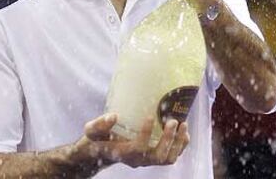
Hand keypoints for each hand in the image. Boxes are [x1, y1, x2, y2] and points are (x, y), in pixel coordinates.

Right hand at [75, 113, 189, 169]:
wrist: (101, 152)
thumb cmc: (97, 139)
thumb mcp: (92, 131)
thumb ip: (99, 124)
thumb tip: (114, 116)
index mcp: (123, 152)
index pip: (138, 148)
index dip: (146, 133)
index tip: (150, 116)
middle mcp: (137, 159)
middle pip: (158, 157)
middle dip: (168, 139)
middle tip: (172, 120)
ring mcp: (147, 159)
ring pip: (168, 158)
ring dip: (178, 143)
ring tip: (183, 124)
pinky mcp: (152, 156)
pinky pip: (170, 156)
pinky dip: (180, 145)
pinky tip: (184, 131)